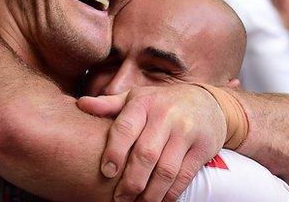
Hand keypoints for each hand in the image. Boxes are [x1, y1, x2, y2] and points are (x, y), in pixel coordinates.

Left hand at [77, 84, 225, 201]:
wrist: (207, 102)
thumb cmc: (161, 103)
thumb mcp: (136, 97)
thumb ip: (109, 105)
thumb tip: (81, 104)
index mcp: (143, 102)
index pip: (125, 128)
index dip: (114, 152)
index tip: (106, 172)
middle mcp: (165, 115)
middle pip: (145, 154)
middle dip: (131, 182)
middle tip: (119, 199)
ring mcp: (186, 132)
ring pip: (165, 170)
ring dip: (150, 193)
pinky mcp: (202, 148)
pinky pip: (184, 176)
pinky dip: (170, 193)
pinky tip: (159, 201)